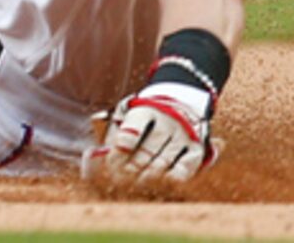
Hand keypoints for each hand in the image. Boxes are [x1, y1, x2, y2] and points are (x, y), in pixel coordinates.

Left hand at [82, 81, 215, 196]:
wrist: (180, 106)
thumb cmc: (145, 118)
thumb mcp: (128, 116)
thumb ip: (114, 134)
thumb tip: (96, 158)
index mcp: (146, 110)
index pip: (134, 128)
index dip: (122, 147)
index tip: (113, 163)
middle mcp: (167, 121)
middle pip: (147, 149)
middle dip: (131, 168)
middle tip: (119, 181)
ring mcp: (183, 136)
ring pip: (163, 161)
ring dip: (147, 177)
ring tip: (134, 187)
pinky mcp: (196, 150)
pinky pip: (183, 169)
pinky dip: (170, 180)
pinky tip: (159, 185)